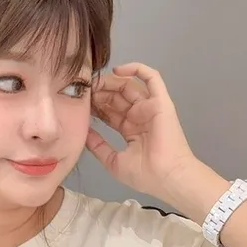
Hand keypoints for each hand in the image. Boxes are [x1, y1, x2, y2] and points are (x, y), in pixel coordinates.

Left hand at [86, 62, 194, 197]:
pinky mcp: (161, 101)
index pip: (110, 111)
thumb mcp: (113, 161)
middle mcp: (139, 116)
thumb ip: (98, 146)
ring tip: (95, 83)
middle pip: (117, 96)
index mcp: (130, 129)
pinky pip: (151, 78)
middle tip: (85, 90)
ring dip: (111, 82)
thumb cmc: (145, 175)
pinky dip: (136, 69)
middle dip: (100, 92)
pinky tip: (117, 70)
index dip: (96, 105)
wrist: (166, 178)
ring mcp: (150, 107)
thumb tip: (84, 133)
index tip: (80, 102)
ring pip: (129, 85)